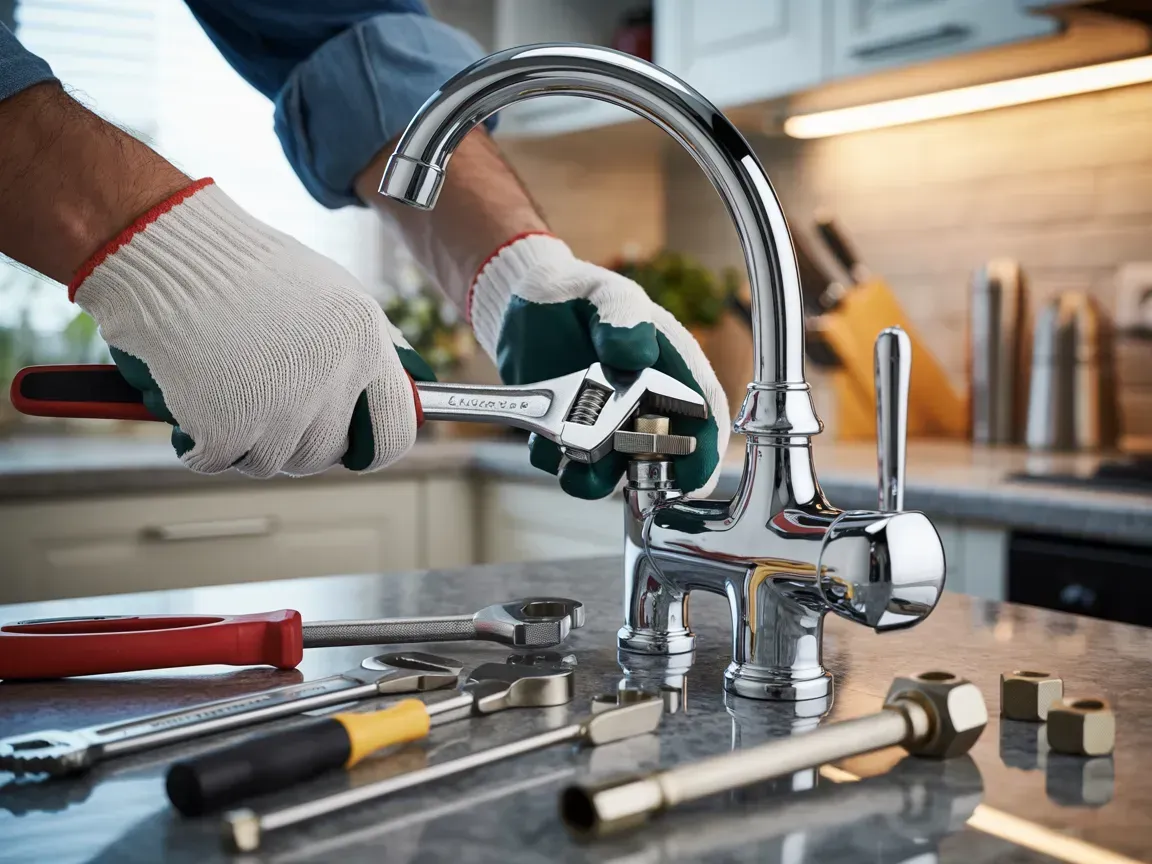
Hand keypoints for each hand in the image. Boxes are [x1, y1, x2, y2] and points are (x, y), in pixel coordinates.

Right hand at [72, 179, 433, 476]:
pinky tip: (189, 404)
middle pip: (324, 453)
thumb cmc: (246, 269)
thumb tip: (402, 392)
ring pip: (270, 462)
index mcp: (363, 342)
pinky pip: (217, 461)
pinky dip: (197, 443)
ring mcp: (281, 405)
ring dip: (242, 443)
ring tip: (222, 393)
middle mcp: (332, 376)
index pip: (395, 430)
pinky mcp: (226, 424)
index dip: (370, 449)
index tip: (348, 451)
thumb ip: (366, 346)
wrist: (167, 247)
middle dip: (293, 445)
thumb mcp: (333, 293)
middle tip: (261, 414)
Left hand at [470, 233, 728, 498]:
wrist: (527, 304)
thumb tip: (637, 354)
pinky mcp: (570, 436)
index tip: (694, 474)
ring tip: (577, 455)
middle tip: (631, 466)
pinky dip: (558, 461)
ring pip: (613, 471)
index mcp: (670, 366)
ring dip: (598, 474)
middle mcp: (644, 404)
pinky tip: (545, 436)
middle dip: (652, 473)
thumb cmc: (578, 295)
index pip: (704, 410)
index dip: (705, 448)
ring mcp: (607, 426)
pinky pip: (568, 464)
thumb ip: (622, 316)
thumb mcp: (604, 293)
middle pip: (665, 455)